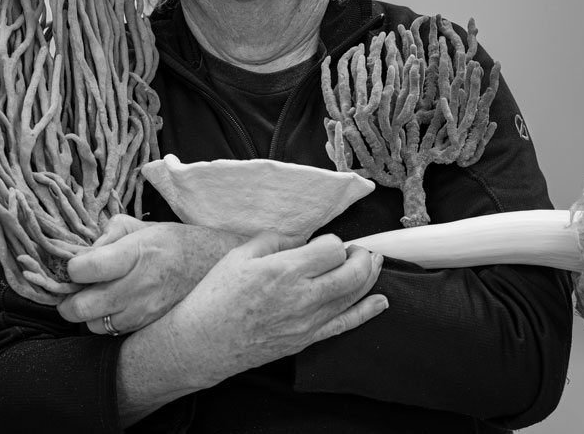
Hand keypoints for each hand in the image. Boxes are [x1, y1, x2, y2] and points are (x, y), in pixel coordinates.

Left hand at [57, 215, 246, 333]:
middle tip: (73, 290)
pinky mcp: (146, 327)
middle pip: (80, 307)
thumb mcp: (143, 226)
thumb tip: (85, 251)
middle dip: (68, 300)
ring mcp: (142, 312)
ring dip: (87, 313)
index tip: (77, 264)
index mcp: (134, 254)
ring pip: (92, 325)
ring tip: (96, 297)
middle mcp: (137, 287)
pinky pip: (111, 332)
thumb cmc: (174, 243)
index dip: (72, 268)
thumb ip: (110, 233)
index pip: (84, 270)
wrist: (211, 266)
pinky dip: (105, 321)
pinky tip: (114, 306)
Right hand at [158, 231, 387, 387]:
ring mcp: (307, 322)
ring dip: (369, 276)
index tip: (321, 243)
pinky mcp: (306, 340)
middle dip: (361, 256)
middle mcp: (302, 297)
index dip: (332, 242)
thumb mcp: (239, 256)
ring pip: (353, 296)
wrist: (203, 342)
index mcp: (284, 270)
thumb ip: (273, 241)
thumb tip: (297, 241)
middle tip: (358, 249)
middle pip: (352, 272)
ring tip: (373, 262)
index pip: (331, 249)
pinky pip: (345, 325)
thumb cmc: (216, 296)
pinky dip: (367, 312)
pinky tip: (381, 302)